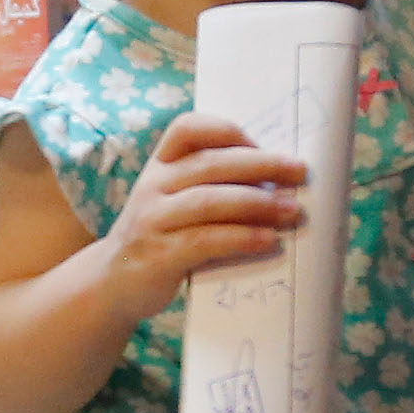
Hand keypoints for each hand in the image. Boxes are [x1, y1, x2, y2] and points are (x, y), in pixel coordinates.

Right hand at [98, 114, 307, 320]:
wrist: (113, 284)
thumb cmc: (161, 237)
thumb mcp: (173, 201)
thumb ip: (210, 186)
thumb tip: (279, 182)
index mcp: (160, 166)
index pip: (188, 129)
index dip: (228, 131)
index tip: (262, 144)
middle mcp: (152, 187)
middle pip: (211, 164)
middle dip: (262, 166)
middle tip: (300, 173)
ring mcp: (152, 221)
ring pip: (210, 201)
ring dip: (258, 204)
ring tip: (292, 211)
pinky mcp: (158, 255)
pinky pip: (205, 241)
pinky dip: (241, 238)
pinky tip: (268, 241)